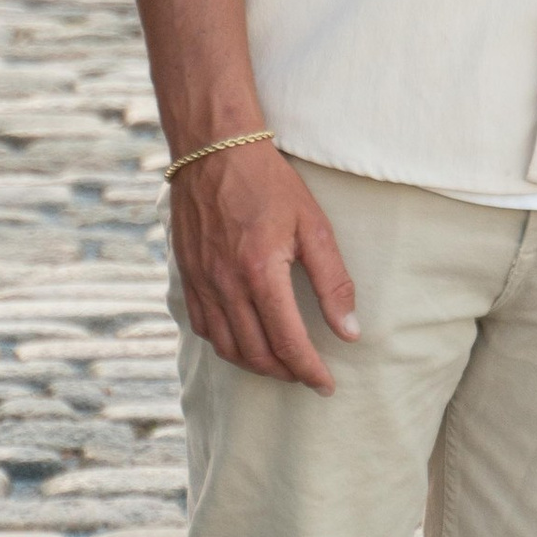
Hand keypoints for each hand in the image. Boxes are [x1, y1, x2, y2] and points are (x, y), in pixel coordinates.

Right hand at [171, 145, 359, 391]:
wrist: (213, 151)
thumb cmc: (269, 183)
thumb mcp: (314, 226)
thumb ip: (334, 282)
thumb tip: (350, 331)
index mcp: (261, 273)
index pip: (288, 343)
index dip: (310, 371)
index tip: (326, 385)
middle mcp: (226, 285)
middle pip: (256, 354)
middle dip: (286, 374)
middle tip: (309, 376)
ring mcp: (201, 283)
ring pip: (227, 348)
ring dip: (257, 365)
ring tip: (282, 365)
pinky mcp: (187, 277)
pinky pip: (204, 328)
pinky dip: (227, 346)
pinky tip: (246, 342)